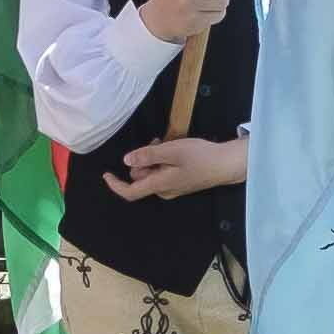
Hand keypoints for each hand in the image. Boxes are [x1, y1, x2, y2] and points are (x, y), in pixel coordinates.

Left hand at [108, 134, 249, 199]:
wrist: (227, 164)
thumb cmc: (200, 157)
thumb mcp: (171, 151)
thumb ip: (148, 155)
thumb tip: (126, 161)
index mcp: (159, 185)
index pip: (130, 192)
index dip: (115, 185)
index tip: (106, 174)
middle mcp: (164, 190)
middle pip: (141, 178)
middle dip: (142, 160)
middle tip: (155, 141)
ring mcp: (174, 188)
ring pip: (153, 173)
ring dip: (154, 158)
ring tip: (166, 142)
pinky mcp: (182, 182)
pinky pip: (163, 173)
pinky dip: (163, 161)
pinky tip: (173, 149)